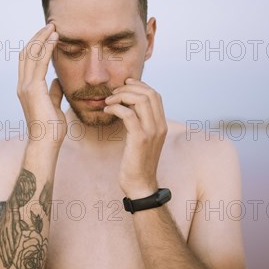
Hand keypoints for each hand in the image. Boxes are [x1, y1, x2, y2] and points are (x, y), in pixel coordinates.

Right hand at [17, 23, 65, 146]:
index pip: (28, 61)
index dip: (37, 46)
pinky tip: (55, 39)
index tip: (49, 35)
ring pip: (31, 54)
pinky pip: (39, 62)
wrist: (45, 143)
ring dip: (42, 38)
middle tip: (51, 25)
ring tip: (54, 27)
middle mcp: (23, 85)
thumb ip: (54, 92)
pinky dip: (46, 48)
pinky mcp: (32, 89)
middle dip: (38, 37)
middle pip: (27, 53)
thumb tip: (57, 81)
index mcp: (26, 89)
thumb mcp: (54, 106)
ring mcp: (25, 86)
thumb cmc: (51, 129)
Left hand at [103, 78, 167, 198]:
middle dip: (129, 88)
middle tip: (114, 92)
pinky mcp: (140, 139)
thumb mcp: (143, 139)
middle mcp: (160, 126)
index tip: (125, 84)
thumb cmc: (137, 163)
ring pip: (140, 100)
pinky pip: (128, 114)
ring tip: (109, 101)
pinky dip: (115, 108)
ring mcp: (151, 132)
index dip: (140, 85)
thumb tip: (128, 107)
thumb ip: (141, 123)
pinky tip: (107, 111)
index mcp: (161, 124)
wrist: (140, 184)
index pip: (155, 94)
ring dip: (121, 96)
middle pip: (149, 93)